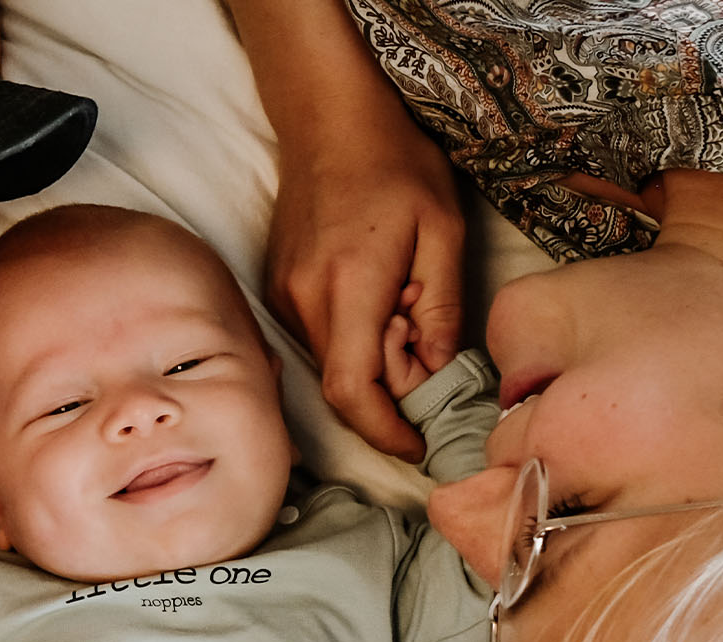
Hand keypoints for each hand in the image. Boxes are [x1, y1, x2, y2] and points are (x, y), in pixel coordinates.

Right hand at [267, 117, 464, 461]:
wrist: (329, 117)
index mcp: (348, 286)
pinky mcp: (279, 288)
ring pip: (331, 365)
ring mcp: (284, 295)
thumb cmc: (394, 162)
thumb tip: (439, 374)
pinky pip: (320, 339)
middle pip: (343, 388)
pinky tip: (379, 300)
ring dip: (373, 366)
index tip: (422, 444)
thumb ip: (442, 309)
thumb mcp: (442, 232)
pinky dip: (354, 343)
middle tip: (430, 357)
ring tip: (407, 311)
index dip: (387, 432)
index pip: (354, 392)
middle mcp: (304, 299)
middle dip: (390, 397)